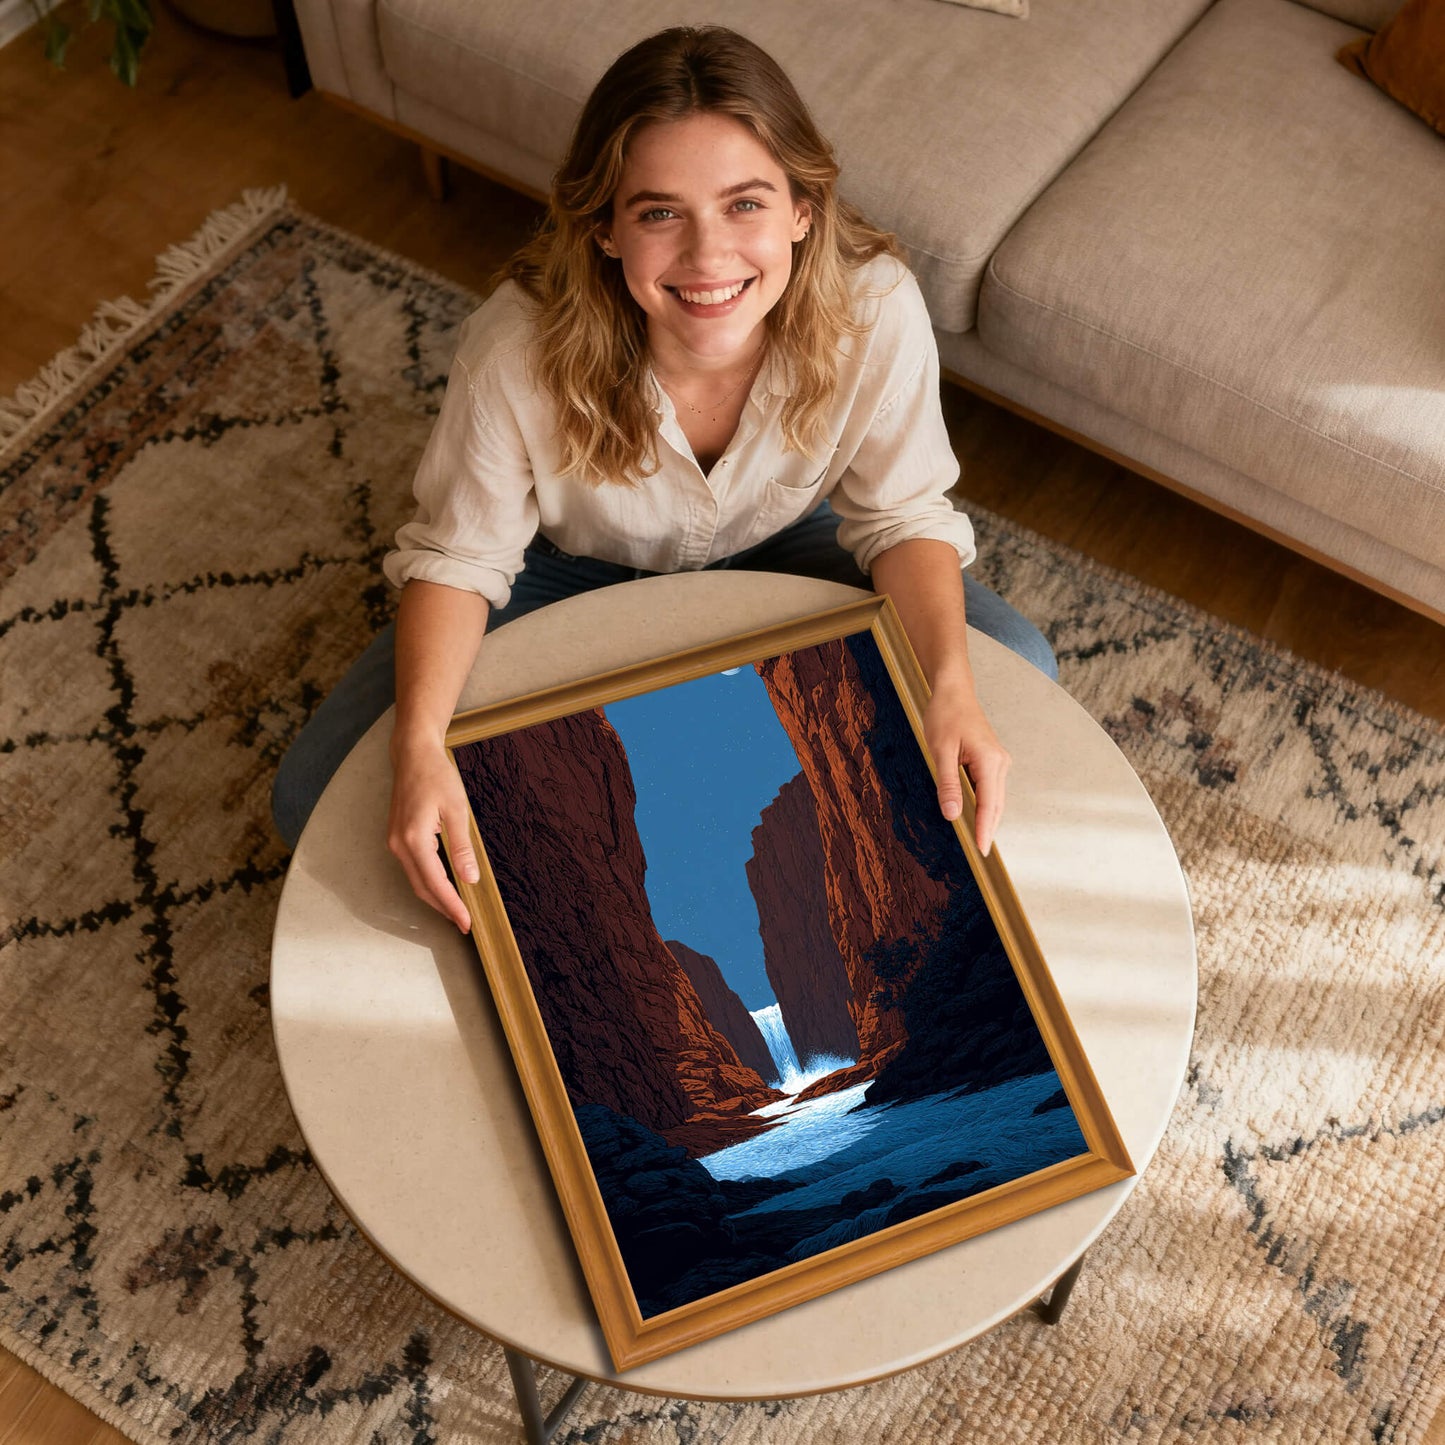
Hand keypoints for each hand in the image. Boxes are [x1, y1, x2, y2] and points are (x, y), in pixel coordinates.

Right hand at [386, 741, 479, 931]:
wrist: (413, 755)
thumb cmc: (436, 777)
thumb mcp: (457, 809)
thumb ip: (462, 846)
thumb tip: (470, 878)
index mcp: (414, 839)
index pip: (435, 883)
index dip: (451, 906)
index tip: (466, 922)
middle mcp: (399, 844)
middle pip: (422, 887)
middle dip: (444, 907)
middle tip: (465, 922)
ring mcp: (395, 842)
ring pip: (416, 880)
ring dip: (436, 896)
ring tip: (457, 909)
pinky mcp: (397, 838)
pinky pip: (414, 868)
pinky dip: (429, 881)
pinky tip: (445, 885)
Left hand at [923, 680, 1010, 856]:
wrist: (954, 692)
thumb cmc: (946, 716)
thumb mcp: (941, 751)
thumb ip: (947, 784)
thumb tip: (952, 814)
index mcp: (989, 761)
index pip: (989, 804)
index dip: (984, 830)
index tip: (982, 851)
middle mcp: (1000, 763)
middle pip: (996, 805)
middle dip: (988, 829)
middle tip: (981, 855)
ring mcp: (998, 762)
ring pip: (994, 798)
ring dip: (987, 819)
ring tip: (979, 841)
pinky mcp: (992, 761)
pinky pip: (990, 789)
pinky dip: (984, 805)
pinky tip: (975, 816)